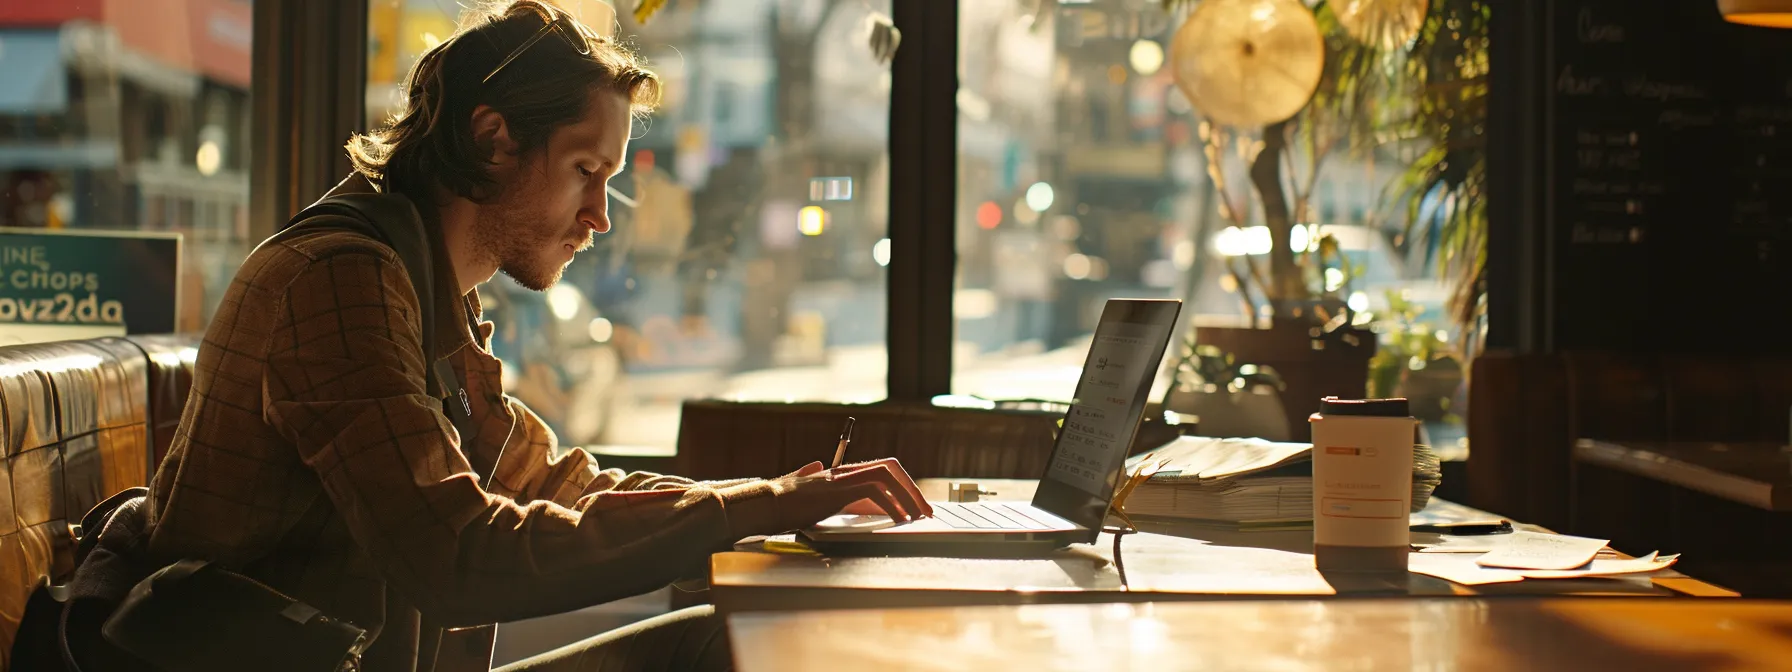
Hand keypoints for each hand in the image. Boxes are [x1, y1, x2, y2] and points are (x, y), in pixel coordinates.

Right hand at [727, 458, 931, 535]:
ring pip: (888, 475)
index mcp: (841, 474)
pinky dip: (891, 505)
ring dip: (908, 496)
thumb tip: (813, 465)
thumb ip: (810, 478)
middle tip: (925, 512)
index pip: (882, 470)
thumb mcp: (802, 489)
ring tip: (918, 517)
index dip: (902, 485)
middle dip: (912, 489)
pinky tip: (898, 520)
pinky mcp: (838, 489)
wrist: (763, 504)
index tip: (914, 506)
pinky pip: (875, 491)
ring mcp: (842, 478)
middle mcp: (844, 471)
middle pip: (890, 468)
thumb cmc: (780, 503)